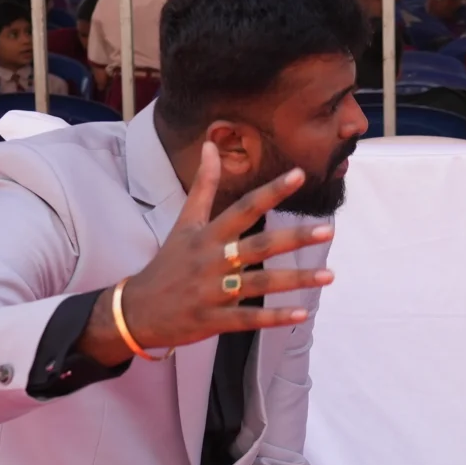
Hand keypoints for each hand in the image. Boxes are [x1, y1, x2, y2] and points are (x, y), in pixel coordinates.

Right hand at [79, 142, 335, 363]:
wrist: (136, 309)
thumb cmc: (168, 264)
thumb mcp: (183, 223)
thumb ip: (202, 186)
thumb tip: (211, 145)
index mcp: (207, 234)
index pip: (243, 207)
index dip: (271, 190)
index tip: (299, 174)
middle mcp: (211, 259)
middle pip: (257, 245)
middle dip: (293, 237)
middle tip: (328, 231)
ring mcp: (211, 291)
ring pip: (259, 283)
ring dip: (295, 279)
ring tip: (329, 275)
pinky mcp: (212, 319)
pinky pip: (248, 318)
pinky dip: (274, 317)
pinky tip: (302, 312)